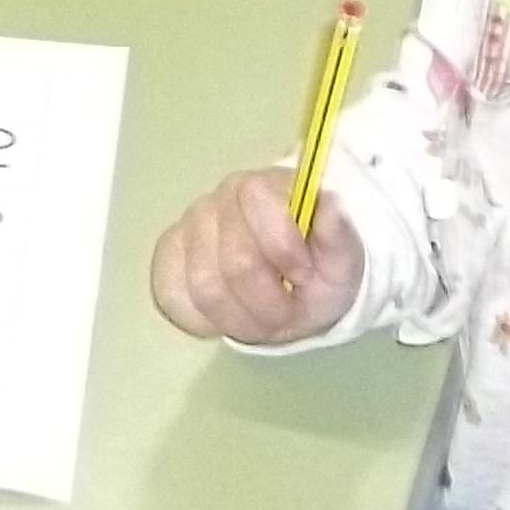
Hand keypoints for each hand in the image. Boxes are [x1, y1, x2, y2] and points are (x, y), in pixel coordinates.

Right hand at [151, 167, 366, 343]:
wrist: (289, 285)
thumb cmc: (316, 267)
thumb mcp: (342, 259)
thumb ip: (339, 234)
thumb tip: (331, 203)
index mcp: (261, 188)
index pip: (256, 201)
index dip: (283, 247)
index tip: (305, 275)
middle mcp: (216, 202)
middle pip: (234, 262)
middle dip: (270, 303)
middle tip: (288, 315)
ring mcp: (186, 230)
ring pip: (205, 289)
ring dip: (242, 320)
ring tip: (263, 320)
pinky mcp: (167, 260)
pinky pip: (174, 298)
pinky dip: (207, 321)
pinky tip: (230, 315)